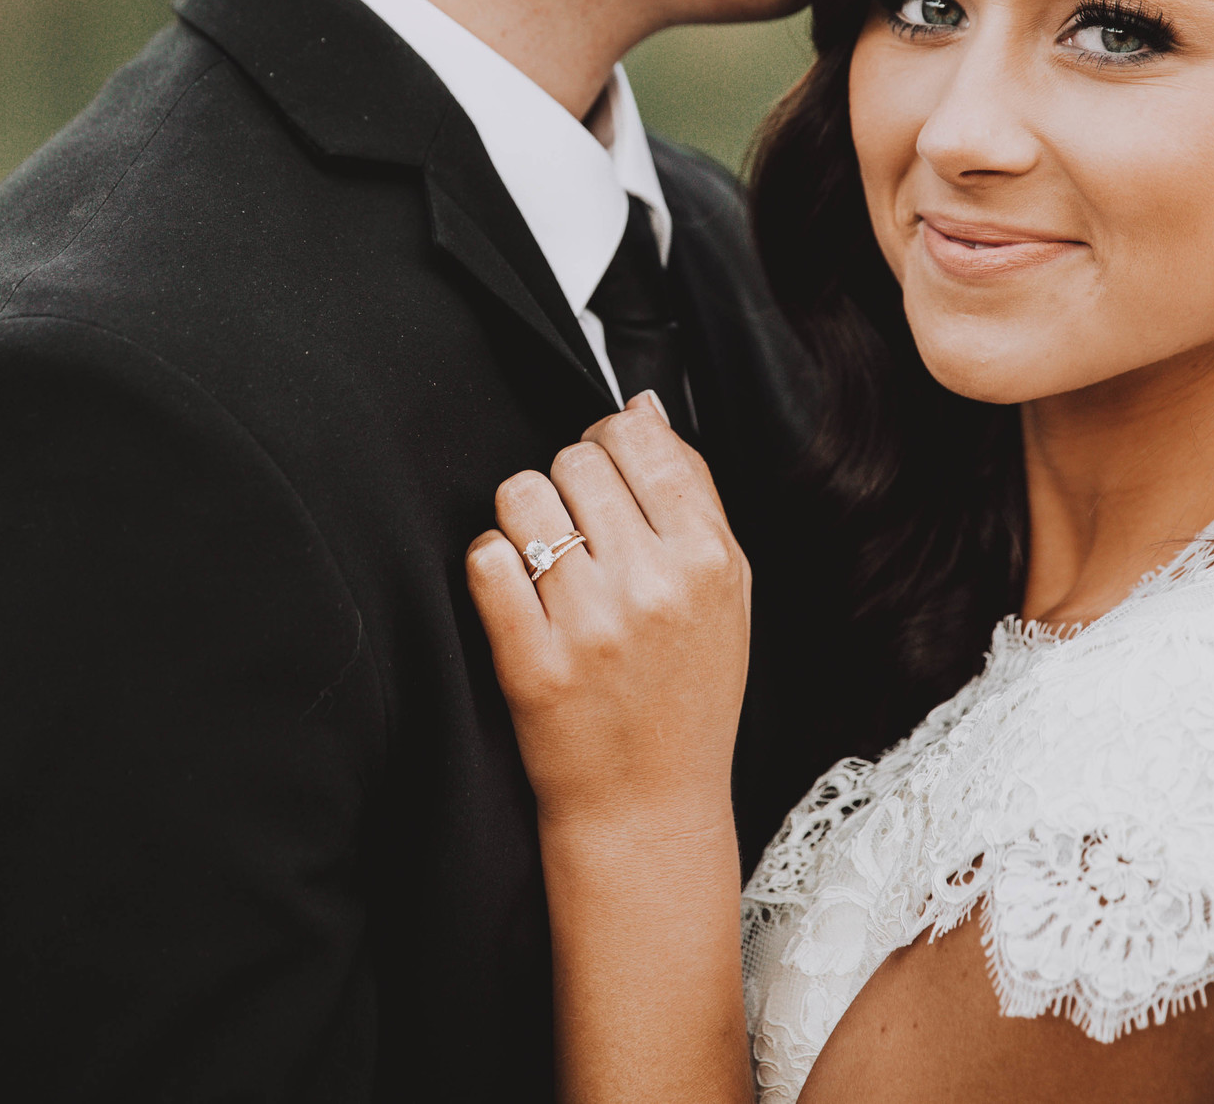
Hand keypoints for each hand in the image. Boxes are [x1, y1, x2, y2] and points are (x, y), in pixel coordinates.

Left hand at [467, 394, 751, 832]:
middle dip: (565, 486)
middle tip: (573, 532)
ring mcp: (591, 625)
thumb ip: (692, 493)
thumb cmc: (686, 696)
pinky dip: (490, 567)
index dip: (607, 444)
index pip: (636, 439)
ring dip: (523, 519)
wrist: (648, 806)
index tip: (601, 475)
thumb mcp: (727, 592)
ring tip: (542, 562)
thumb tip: (643, 409)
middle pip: (573, 461)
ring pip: (522, 496)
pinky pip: (485, 559)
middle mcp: (654, 586)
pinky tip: (515, 595)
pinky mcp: (532, 662)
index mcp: (709, 559)